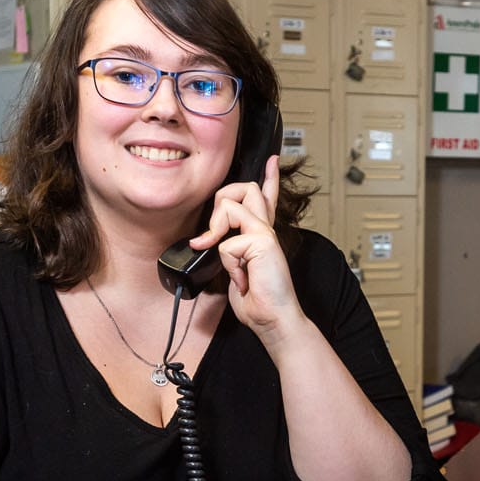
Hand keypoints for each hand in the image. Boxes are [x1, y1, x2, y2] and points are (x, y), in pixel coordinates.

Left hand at [191, 156, 306, 341]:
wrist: (273, 320)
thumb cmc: (257, 302)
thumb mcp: (235, 272)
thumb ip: (227, 252)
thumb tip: (206, 242)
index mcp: (262, 235)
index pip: (266, 199)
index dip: (269, 178)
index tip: (272, 160)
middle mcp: (266, 230)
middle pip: (245, 188)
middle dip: (220, 200)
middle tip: (214, 234)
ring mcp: (266, 233)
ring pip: (231, 204)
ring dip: (217, 229)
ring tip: (226, 257)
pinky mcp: (263, 242)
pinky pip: (227, 242)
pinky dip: (228, 263)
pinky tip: (242, 279)